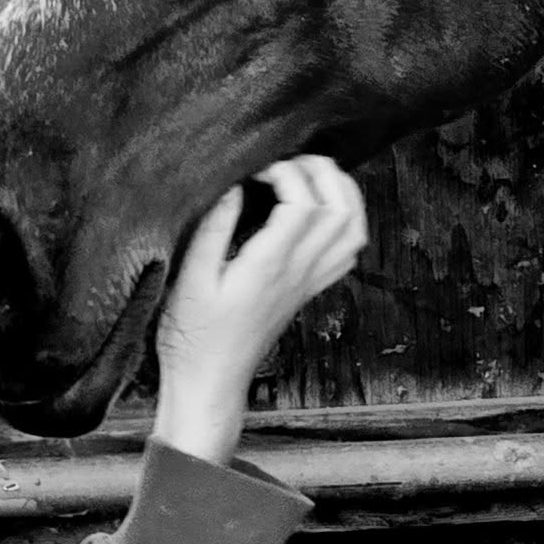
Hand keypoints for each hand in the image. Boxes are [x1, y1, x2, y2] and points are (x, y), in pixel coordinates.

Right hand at [153, 156, 368, 466]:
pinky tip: (318, 213)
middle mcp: (298, 272)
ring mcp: (308, 283)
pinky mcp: (306, 292)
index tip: (253, 168)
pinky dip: (345, 223)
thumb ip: (214, 227)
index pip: (303, 204)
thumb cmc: (192, 335)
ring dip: (341, 193)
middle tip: (285, 162)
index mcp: (269, 265)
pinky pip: (346, 254)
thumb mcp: (190, 277)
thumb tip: (233, 183)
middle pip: (339, 210)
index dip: (285, 172)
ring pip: (353, 230)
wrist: (209, 382)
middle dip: (320, 172)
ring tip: (308, 176)